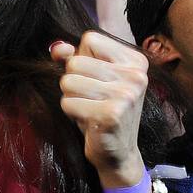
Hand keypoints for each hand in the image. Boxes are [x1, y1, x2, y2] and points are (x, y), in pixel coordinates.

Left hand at [51, 32, 148, 186]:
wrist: (117, 153)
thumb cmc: (102, 111)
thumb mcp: (91, 79)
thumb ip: (73, 57)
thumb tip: (56, 48)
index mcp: (135, 61)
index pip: (90, 39)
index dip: (81, 58)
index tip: (94, 78)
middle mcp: (136, 75)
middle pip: (75, 61)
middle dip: (73, 82)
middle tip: (91, 99)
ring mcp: (126, 94)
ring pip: (68, 81)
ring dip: (71, 98)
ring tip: (89, 109)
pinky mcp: (112, 114)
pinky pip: (67, 102)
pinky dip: (71, 113)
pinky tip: (89, 121)